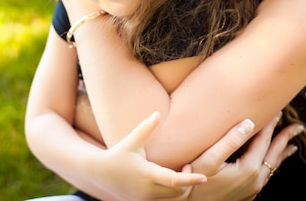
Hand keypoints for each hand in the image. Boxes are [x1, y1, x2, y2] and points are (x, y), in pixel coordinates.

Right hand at [92, 111, 206, 200]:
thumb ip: (146, 128)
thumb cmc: (119, 153)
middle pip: (178, 192)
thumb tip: (157, 112)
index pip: (174, 181)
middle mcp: (147, 190)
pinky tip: (169, 181)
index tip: (204, 178)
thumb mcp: (132, 140)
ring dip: (180, 189)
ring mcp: (145, 199)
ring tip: (180, 173)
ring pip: (172, 199)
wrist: (100, 173)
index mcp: (147, 173)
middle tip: (188, 167)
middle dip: (188, 182)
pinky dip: (170, 193)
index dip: (190, 179)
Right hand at [188, 113, 302, 200]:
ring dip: (282, 154)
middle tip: (298, 127)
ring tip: (292, 146)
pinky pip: (266, 176)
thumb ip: (229, 141)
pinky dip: (272, 166)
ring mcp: (253, 189)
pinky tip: (270, 164)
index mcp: (249, 168)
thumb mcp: (209, 159)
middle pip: (275, 154)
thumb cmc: (197, 183)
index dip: (270, 124)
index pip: (264, 140)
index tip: (278, 111)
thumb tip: (248, 123)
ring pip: (272, 167)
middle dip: (286, 138)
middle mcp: (255, 179)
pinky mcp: (248, 194)